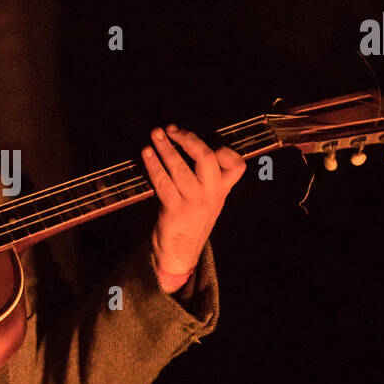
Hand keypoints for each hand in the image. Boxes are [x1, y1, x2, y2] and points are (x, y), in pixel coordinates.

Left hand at [141, 125, 245, 291]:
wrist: (180, 253)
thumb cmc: (190, 221)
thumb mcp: (208, 200)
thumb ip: (208, 178)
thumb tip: (190, 146)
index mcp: (222, 191)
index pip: (237, 165)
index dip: (225, 150)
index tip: (204, 141)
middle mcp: (212, 195)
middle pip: (207, 158)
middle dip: (188, 139)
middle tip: (171, 129)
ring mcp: (195, 203)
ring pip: (180, 168)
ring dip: (165, 148)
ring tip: (155, 135)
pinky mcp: (175, 210)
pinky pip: (163, 182)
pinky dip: (153, 165)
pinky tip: (147, 155)